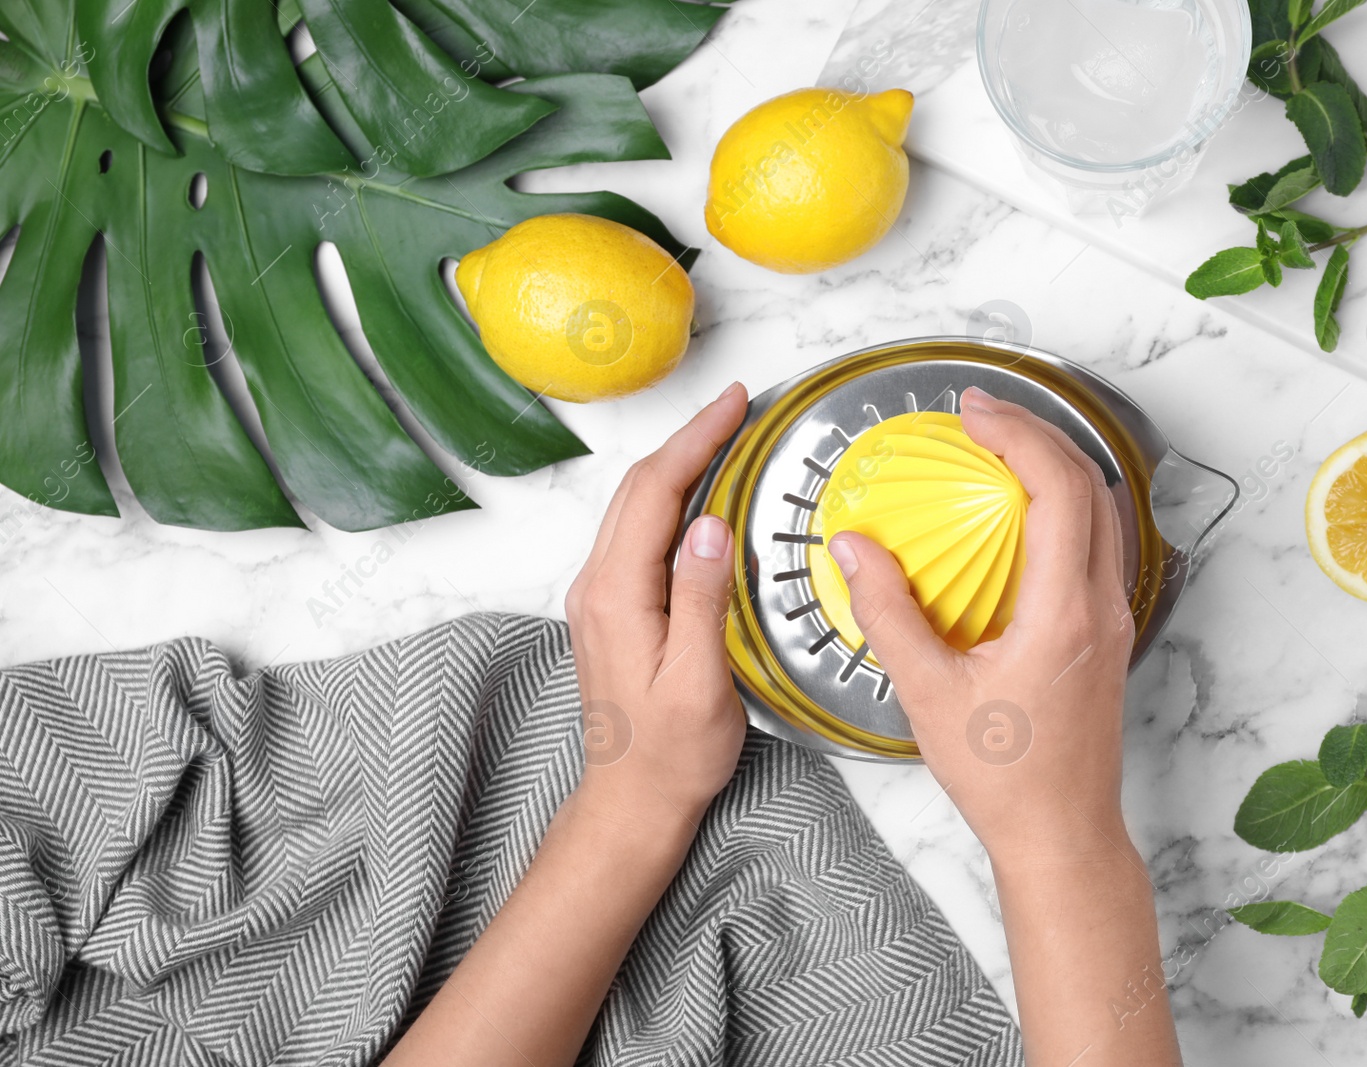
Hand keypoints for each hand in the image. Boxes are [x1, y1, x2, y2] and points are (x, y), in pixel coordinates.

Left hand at [564, 383, 749, 834]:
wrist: (632, 801)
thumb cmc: (672, 754)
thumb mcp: (700, 681)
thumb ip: (700, 599)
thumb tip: (710, 525)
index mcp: (617, 596)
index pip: (655, 493)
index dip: (695, 440)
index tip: (734, 404)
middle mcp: (597, 586)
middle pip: (638, 487)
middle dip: (687, 439)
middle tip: (738, 408)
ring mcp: (599, 596)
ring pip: (634, 506)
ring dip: (678, 464)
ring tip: (726, 438)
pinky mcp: (611, 608)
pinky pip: (637, 532)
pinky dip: (670, 498)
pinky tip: (702, 496)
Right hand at [826, 386, 1134, 864]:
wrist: (1061, 833)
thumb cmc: (1003, 778)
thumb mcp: (927, 694)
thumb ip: (887, 613)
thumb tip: (854, 548)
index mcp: (1064, 614)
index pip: (1058, 490)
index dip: (1019, 435)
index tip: (973, 412)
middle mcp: (1102, 606)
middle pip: (1092, 484)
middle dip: (1037, 433)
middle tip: (980, 415)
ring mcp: (1113, 618)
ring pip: (1104, 510)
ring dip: (1056, 465)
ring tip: (998, 449)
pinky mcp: (1108, 633)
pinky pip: (1097, 541)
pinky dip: (1064, 504)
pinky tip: (1017, 513)